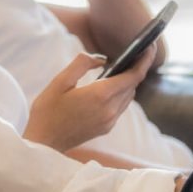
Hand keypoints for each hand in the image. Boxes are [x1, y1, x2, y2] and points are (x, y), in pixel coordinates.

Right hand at [22, 48, 153, 151]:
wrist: (43, 143)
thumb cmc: (47, 111)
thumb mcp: (59, 81)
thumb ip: (82, 64)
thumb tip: (101, 58)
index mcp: (99, 95)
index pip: (133, 76)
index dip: (144, 61)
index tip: (149, 48)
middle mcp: (109, 110)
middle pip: (132, 86)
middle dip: (136, 69)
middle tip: (135, 53)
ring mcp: (109, 121)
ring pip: (128, 97)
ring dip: (128, 82)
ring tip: (122, 68)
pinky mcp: (106, 128)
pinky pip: (120, 107)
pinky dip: (120, 94)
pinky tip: (110, 87)